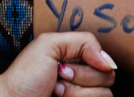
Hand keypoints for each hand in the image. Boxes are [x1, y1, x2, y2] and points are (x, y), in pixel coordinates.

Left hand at [0, 33, 116, 96]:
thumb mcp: (49, 44)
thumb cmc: (24, 77)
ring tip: (56, 91)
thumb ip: (83, 42)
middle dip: (80, 77)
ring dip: (76, 93)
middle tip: (57, 77)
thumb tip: (109, 62)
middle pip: (108, 77)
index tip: (62, 65)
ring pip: (105, 95)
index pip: (104, 60)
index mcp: (78, 62)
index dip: (87, 63)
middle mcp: (84, 81)